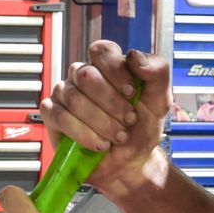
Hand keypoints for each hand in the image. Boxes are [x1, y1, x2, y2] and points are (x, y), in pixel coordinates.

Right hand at [41, 41, 169, 194]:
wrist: (132, 162)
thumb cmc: (142, 128)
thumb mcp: (160, 100)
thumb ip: (157, 72)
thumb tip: (134, 56)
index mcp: (107, 66)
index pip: (101, 51)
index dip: (115, 71)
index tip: (131, 92)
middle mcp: (83, 76)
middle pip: (86, 75)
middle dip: (111, 103)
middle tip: (128, 120)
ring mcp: (65, 94)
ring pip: (74, 98)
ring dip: (101, 122)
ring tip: (118, 136)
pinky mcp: (52, 116)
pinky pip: (59, 117)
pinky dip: (83, 133)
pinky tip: (99, 144)